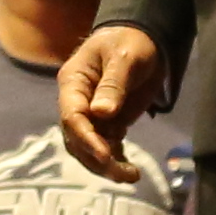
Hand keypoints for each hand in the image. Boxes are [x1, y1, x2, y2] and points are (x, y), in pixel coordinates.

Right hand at [53, 26, 175, 183]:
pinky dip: (116, 160)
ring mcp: (91, 115)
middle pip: (77, 139)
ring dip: (106, 165)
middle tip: (124, 173)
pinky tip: (130, 170)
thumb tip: (102, 113)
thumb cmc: (130, 41)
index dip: (86, 138)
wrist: (143, 39)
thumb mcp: (124, 57)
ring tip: (131, 175)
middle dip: (97, 159)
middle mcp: (77, 102)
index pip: (72, 116)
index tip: (106, 155)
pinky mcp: (108, 122)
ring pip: (89, 148)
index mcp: (73, 83)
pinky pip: (106, 146)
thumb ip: (113, 84)